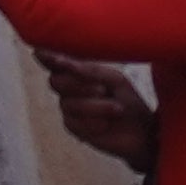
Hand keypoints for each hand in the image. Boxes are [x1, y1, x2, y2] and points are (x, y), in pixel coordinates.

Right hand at [39, 51, 157, 168]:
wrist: (143, 131)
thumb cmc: (128, 100)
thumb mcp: (114, 79)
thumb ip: (90, 70)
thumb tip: (64, 62)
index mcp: (76, 70)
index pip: (53, 61)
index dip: (45, 56)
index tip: (42, 53)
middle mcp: (67, 88)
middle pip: (55, 81)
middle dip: (80, 86)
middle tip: (103, 90)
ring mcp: (68, 108)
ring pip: (68, 104)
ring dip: (96, 107)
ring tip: (117, 109)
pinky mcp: (73, 127)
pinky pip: (75, 122)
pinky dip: (95, 123)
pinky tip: (107, 124)